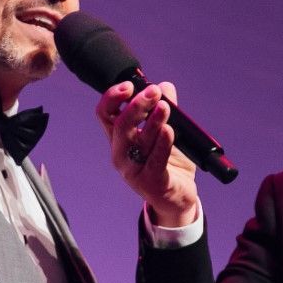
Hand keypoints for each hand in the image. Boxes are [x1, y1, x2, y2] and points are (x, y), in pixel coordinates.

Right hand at [95, 81, 200, 227]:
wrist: (177, 197)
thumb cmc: (168, 163)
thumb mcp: (168, 131)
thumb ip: (165, 109)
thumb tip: (165, 86)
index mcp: (119, 138)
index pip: (105, 113)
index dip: (112, 97)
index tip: (128, 85)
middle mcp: (121, 153)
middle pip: (120, 124)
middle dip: (137, 105)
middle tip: (153, 92)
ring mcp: (133, 169)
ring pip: (137, 141)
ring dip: (152, 121)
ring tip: (165, 107)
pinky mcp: (149, 182)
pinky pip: (155, 160)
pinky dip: (162, 144)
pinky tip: (169, 131)